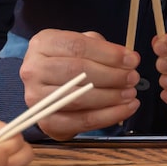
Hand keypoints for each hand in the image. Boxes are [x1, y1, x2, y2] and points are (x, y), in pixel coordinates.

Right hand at [20, 30, 139, 138]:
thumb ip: (101, 48)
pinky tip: (126, 109)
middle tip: (133, 78)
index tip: (132, 59)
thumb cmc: (68, 63)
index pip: (77, 46)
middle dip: (112, 75)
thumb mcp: (80, 46)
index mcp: (42, 43)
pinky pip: (82, 120)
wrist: (48, 92)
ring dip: (112, 97)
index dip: (108, 54)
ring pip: (80, 98)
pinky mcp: (46, 121)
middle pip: (77, 72)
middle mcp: (33, 69)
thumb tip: (128, 58)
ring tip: (131, 93)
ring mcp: (36, 98)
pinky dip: (109, 116)